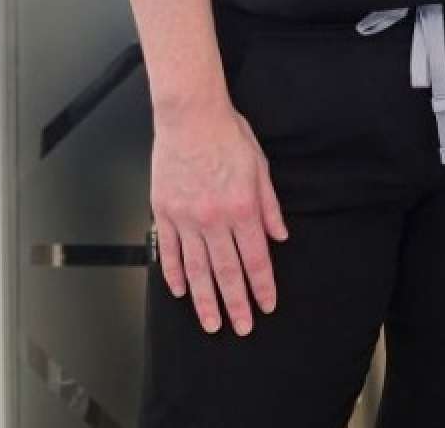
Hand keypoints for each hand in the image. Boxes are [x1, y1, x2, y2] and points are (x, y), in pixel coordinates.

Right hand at [150, 98, 287, 335]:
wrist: (190, 116)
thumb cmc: (228, 135)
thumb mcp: (260, 167)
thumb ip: (269, 205)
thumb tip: (280, 236)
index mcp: (242, 208)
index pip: (255, 258)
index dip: (262, 286)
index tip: (267, 306)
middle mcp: (214, 219)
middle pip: (226, 272)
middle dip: (236, 304)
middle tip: (241, 328)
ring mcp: (186, 218)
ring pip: (196, 270)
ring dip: (205, 300)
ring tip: (211, 324)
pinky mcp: (164, 212)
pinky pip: (169, 251)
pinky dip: (173, 274)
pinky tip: (180, 291)